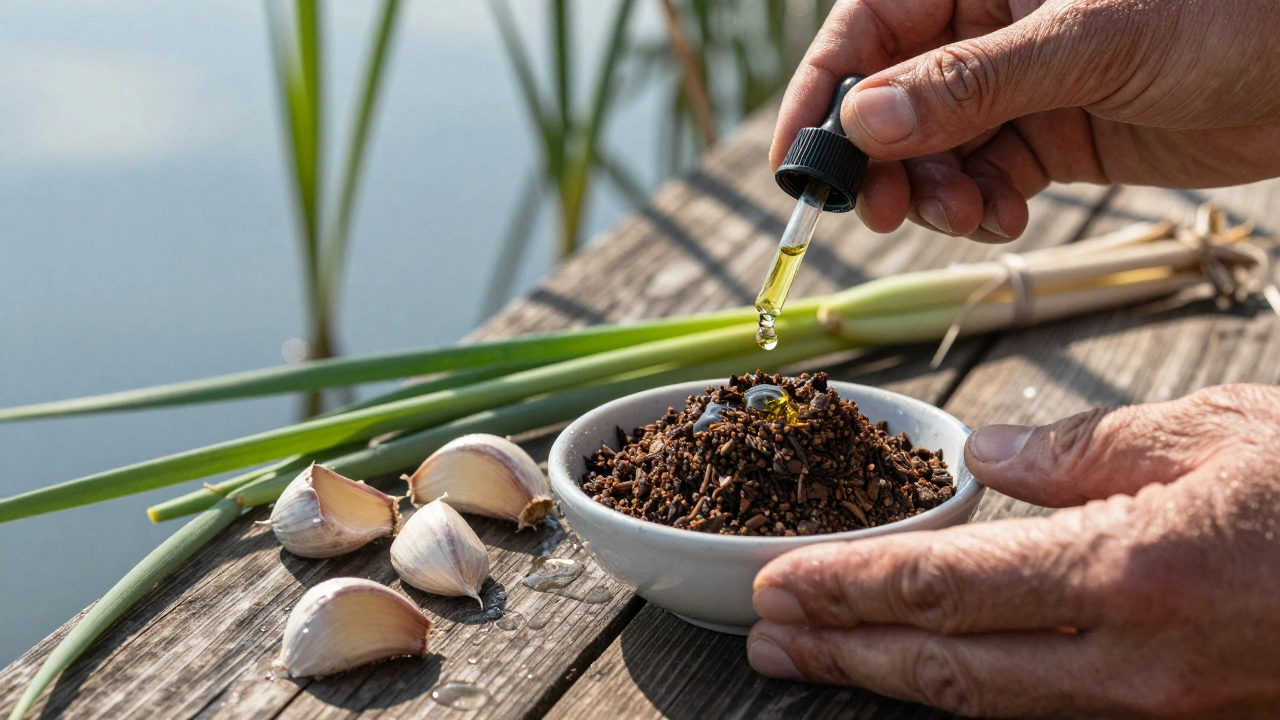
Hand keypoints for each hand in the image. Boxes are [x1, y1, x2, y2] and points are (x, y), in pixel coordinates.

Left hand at [748, 384, 1279, 717]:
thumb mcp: (1205, 433)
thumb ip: (1077, 450)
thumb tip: (984, 453)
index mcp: (1131, 575)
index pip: (947, 588)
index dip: (849, 589)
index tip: (777, 582)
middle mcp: (1134, 661)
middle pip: (948, 665)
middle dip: (844, 651)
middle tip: (763, 636)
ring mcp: (1157, 706)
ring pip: (989, 701)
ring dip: (889, 676)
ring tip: (812, 658)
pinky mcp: (1176, 716)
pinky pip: (1048, 706)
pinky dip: (969, 687)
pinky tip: (927, 665)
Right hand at [771, 0, 1279, 241]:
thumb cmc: (1227, 12)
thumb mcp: (1088, 42)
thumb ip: (970, 84)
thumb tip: (862, 122)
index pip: (868, 28)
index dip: (824, 95)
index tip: (799, 166)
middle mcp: (987, 24)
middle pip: (890, 98)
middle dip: (881, 161)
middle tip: (881, 211)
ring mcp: (1018, 82)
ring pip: (932, 148)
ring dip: (934, 193)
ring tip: (971, 215)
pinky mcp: (1051, 132)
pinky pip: (985, 175)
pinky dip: (983, 206)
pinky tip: (1008, 215)